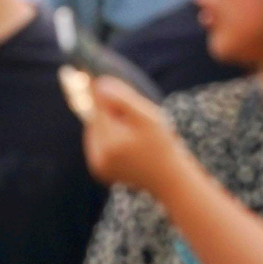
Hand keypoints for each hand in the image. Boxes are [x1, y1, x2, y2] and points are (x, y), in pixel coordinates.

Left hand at [79, 75, 184, 194]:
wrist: (168, 179)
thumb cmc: (162, 145)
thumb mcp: (148, 118)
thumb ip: (123, 99)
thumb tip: (99, 84)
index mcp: (110, 143)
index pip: (98, 105)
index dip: (108, 95)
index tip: (115, 89)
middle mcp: (99, 156)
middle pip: (95, 117)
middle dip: (110, 112)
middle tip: (134, 122)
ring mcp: (97, 165)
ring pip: (94, 128)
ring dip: (108, 124)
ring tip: (133, 134)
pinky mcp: (98, 169)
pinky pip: (96, 142)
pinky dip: (107, 137)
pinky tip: (126, 143)